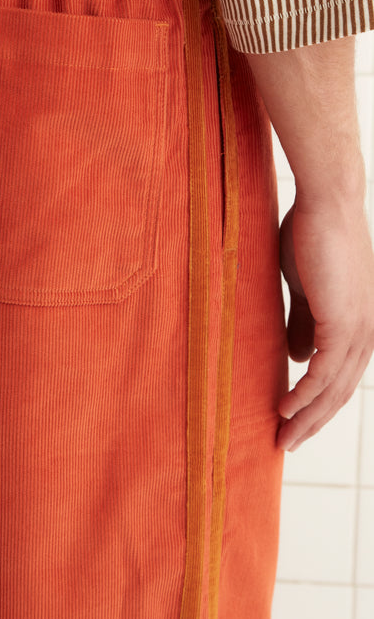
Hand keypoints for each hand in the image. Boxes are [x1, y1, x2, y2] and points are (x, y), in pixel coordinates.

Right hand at [277, 198, 373, 450]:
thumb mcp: (304, 289)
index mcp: (356, 324)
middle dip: (312, 421)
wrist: (327, 204)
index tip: (291, 421)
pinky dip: (305, 394)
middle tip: (286, 443)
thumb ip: (302, 323)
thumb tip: (296, 357)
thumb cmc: (311, 237)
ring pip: (333, 389)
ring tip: (282, 437)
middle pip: (338, 392)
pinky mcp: (344, 322)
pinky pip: (323, 372)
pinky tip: (286, 408)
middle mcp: (365, 332)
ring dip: (307, 417)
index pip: (337, 377)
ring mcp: (358, 329)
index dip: (316, 403)